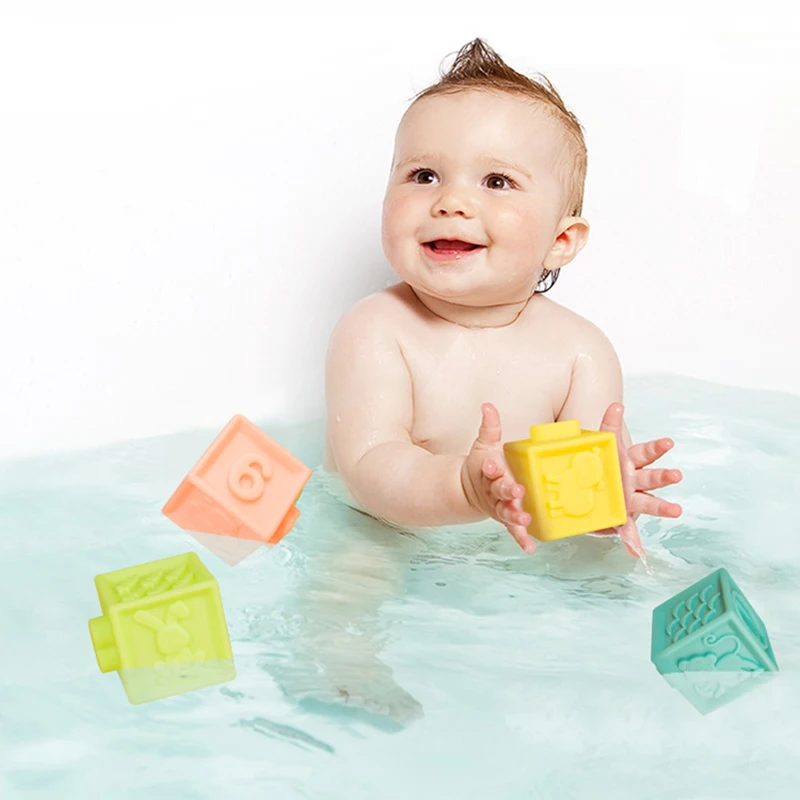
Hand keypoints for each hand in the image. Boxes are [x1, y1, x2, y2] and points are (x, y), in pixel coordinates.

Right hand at [460, 403, 537, 552]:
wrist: (472, 489)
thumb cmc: (484, 464)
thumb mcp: (485, 444)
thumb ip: (489, 426)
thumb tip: (487, 405)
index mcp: (490, 472)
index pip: (489, 469)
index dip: (490, 468)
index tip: (492, 467)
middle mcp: (494, 491)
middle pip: (500, 492)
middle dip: (508, 492)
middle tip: (517, 493)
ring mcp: (500, 507)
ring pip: (507, 513)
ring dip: (516, 517)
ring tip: (525, 520)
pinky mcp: (507, 519)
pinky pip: (514, 531)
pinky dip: (521, 540)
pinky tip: (530, 548)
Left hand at [595, 403, 682, 557]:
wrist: (591, 484)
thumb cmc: (601, 462)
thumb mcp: (601, 443)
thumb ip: (609, 425)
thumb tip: (617, 405)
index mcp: (628, 460)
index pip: (644, 451)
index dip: (656, 447)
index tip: (668, 442)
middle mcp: (634, 479)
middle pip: (652, 476)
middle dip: (663, 476)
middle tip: (675, 474)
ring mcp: (631, 499)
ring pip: (650, 503)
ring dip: (663, 507)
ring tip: (675, 510)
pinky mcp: (623, 517)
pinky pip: (629, 531)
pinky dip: (633, 542)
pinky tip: (638, 552)